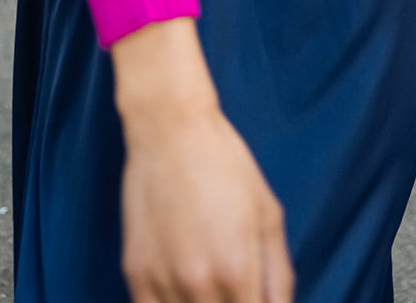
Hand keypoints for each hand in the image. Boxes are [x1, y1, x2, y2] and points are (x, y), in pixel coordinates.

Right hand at [112, 17, 293, 302]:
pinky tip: (184, 294)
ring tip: (211, 289)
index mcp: (238, 270)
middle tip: (235, 289)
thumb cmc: (225, 164)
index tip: (255, 298)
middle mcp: (199, 284)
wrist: (170, 128)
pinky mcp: (135, 274)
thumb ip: (280, 276)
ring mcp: (163, 281)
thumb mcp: (268, 215)